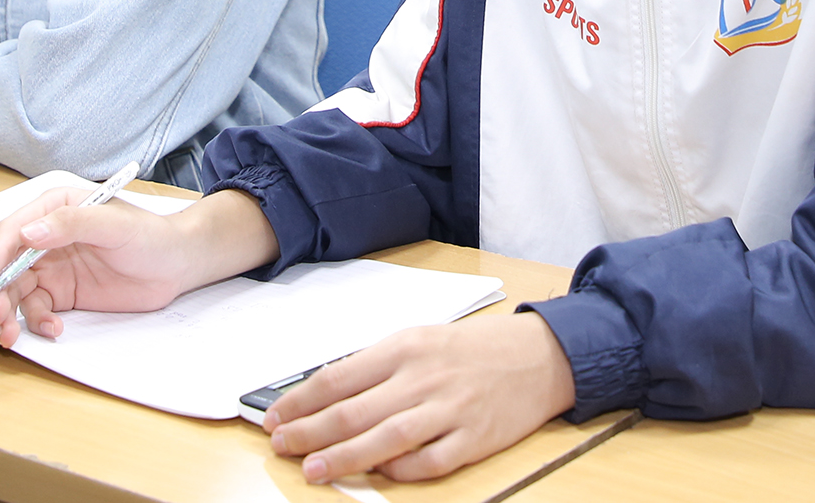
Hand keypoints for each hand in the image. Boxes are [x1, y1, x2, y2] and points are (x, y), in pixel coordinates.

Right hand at [0, 187, 277, 346]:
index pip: (15, 231)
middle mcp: (48, 237)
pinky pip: (37, 309)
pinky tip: (54, 330)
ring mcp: (53, 267)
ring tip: (12, 335)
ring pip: (16, 291)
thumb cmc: (151, 235)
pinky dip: (38, 323)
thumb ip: (72, 225)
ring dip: (9, 313)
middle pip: (7, 265)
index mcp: (55, 209)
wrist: (177, 265)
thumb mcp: (114, 225)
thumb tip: (29, 234)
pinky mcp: (63, 293)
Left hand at [263, 311, 576, 483]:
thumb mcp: (420, 339)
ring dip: (344, 457)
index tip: (276, 417)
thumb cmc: (471, 349)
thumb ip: (378, 366)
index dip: (301, 401)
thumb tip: (328, 394)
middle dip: (310, 432)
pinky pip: (429, 462)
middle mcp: (423, 378)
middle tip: (281, 446)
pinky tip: (378, 475)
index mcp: (404, 347)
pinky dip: (400, 471)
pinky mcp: (473, 439)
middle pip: (354, 411)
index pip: (339, 377)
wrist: (538, 355)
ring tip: (313, 469)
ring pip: (384, 439)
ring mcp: (449, 410)